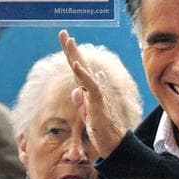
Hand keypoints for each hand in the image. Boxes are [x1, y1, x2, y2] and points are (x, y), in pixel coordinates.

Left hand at [59, 30, 126, 158]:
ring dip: (76, 56)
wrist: (115, 145)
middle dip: (72, 49)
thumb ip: (81, 104)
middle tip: (64, 33)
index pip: (80, 71)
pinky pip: (91, 87)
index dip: (72, 55)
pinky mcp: (99, 104)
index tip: (66, 40)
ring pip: (86, 72)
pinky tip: (76, 65)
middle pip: (82, 66)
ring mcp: (97, 96)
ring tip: (69, 41)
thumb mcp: (88, 117)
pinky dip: (84, 75)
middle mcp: (94, 91)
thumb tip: (75, 91)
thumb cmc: (103, 132)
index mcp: (90, 93)